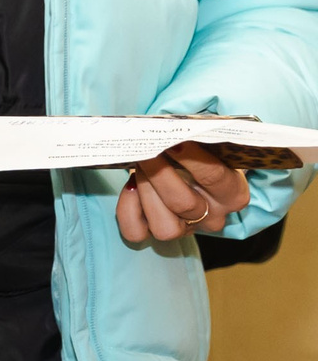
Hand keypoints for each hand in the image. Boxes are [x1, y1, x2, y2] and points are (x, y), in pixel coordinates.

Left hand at [118, 141, 250, 243]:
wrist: (191, 171)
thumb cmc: (200, 153)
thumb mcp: (209, 143)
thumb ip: (199, 136)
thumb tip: (175, 127)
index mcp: (233, 194)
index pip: (213, 176)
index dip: (190, 157)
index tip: (173, 140)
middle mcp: (214, 217)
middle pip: (183, 203)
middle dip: (159, 173)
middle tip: (147, 151)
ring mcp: (187, 230)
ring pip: (163, 225)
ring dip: (145, 192)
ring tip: (139, 167)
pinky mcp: (159, 233)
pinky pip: (136, 232)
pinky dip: (127, 209)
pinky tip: (130, 187)